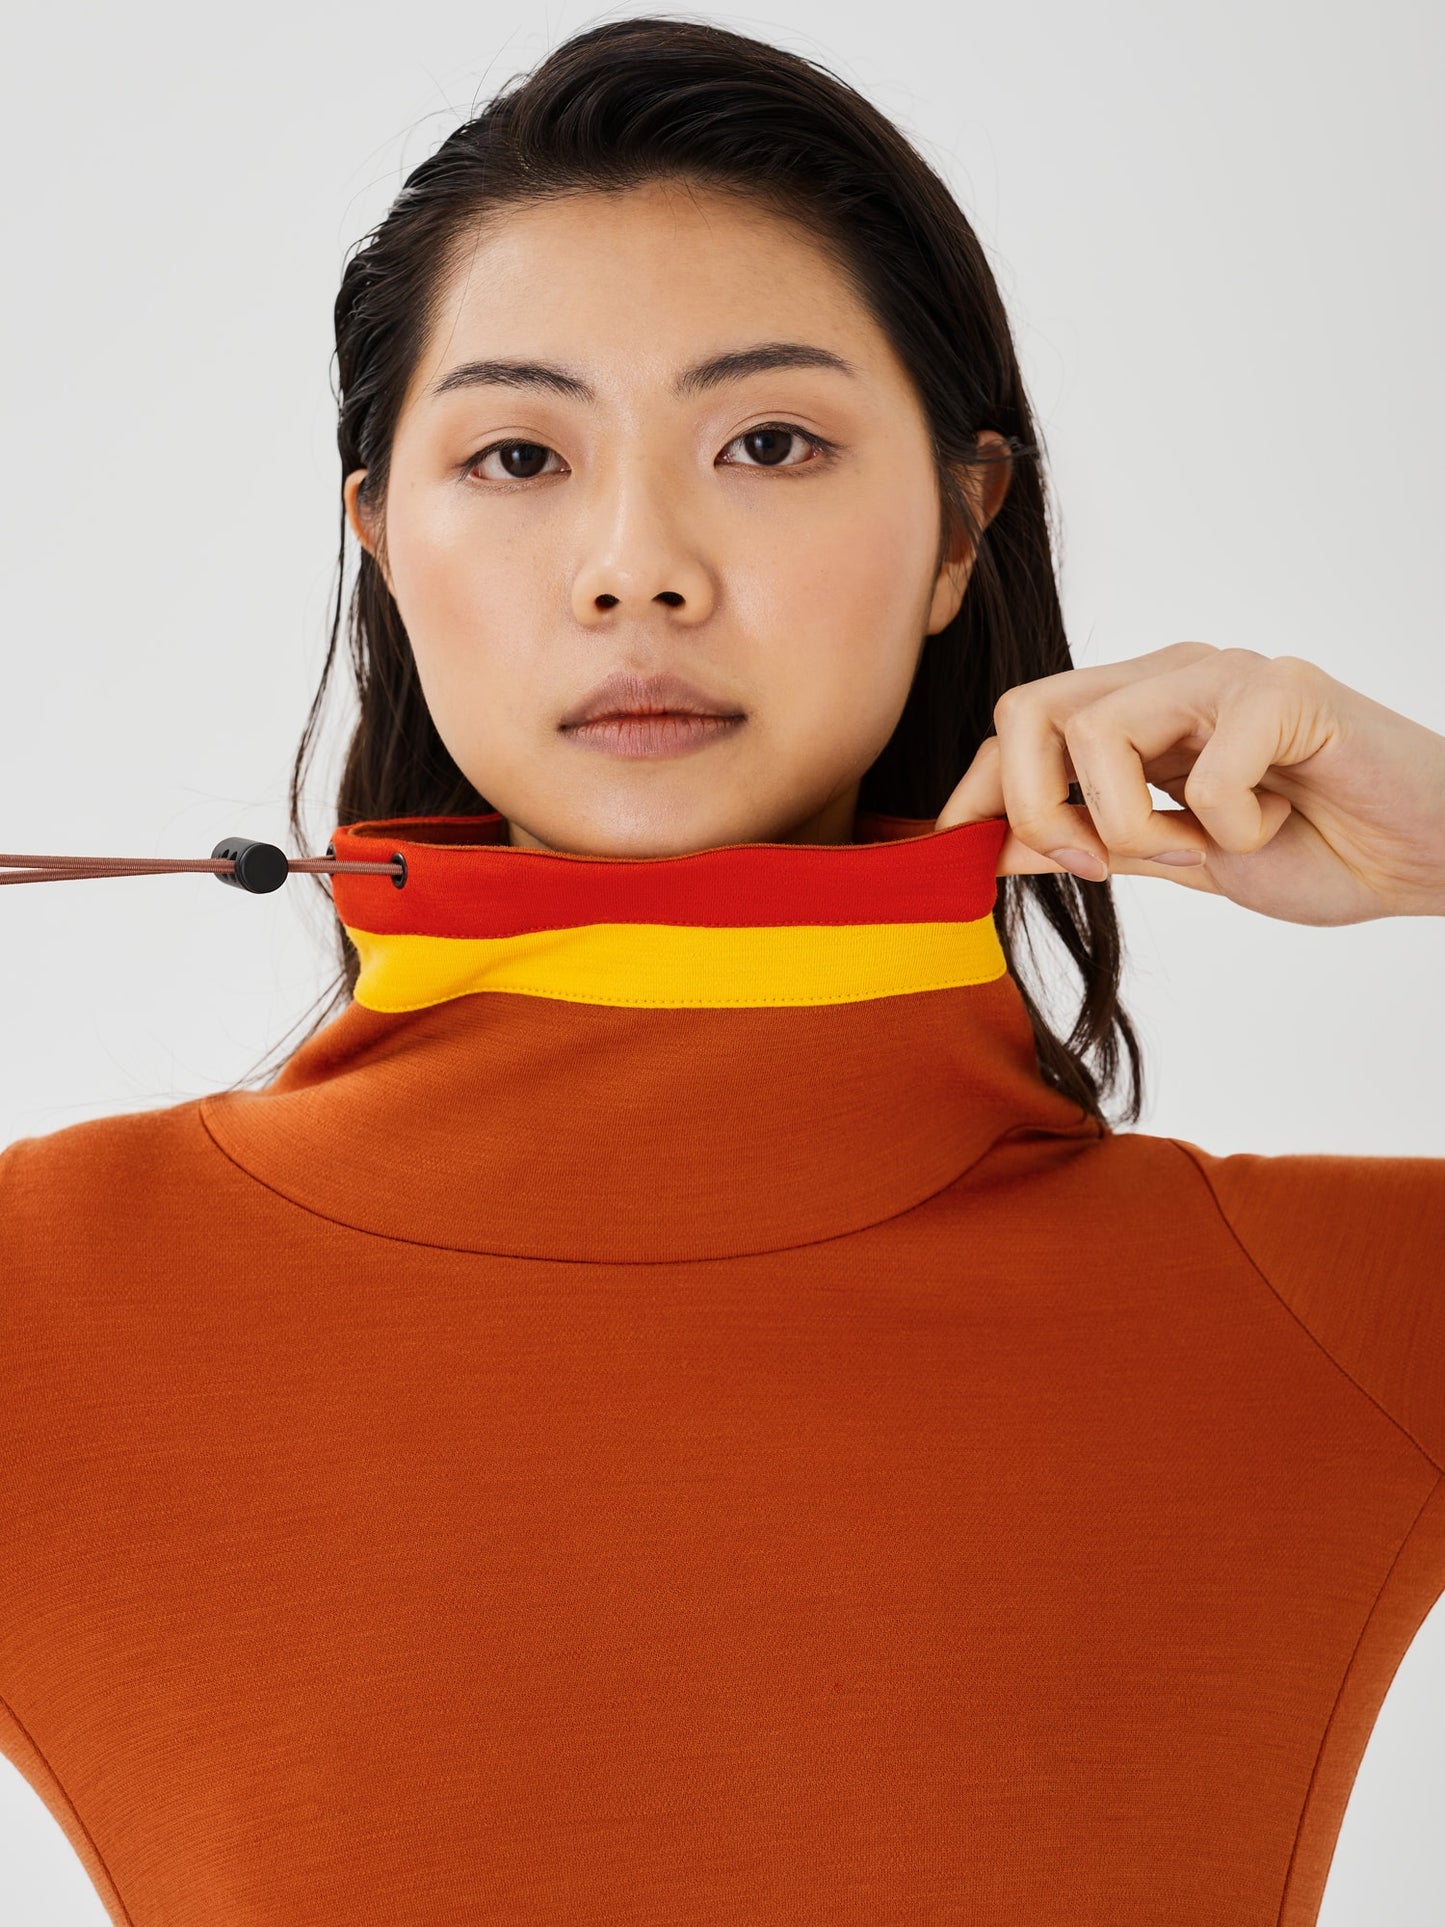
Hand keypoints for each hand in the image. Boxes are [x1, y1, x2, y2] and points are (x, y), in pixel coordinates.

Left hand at [936, 641, 1444, 923]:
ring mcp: (1223, 673)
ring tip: (1202, 847)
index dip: (976, 793)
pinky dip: (1231, 829)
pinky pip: (1203, 774)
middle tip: (1095, 865)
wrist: (1425, 854)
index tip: (954, 860)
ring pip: (1098, 735)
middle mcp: (1167, 676)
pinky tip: (1276, 823)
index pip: (1020, 727)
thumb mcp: (1176, 859)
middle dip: (1037, 808)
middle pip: (1029, 709)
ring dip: (1134, 826)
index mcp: (1136, 708)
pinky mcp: (1283, 689)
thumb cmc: (1315, 847)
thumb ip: (1091, 844)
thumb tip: (989, 847)